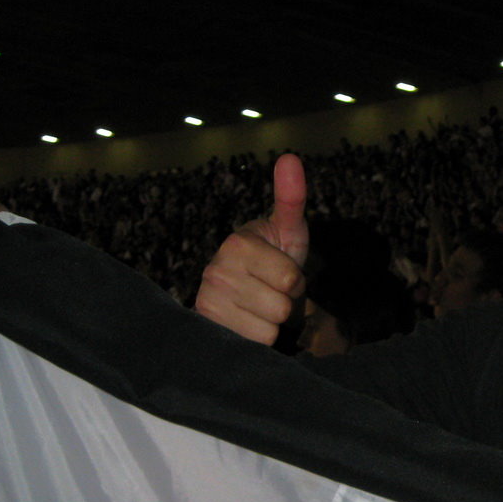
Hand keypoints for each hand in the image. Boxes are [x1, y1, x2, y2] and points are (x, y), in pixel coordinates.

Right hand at [194, 154, 310, 343]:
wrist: (238, 292)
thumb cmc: (271, 258)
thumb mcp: (287, 231)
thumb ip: (291, 198)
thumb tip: (290, 157)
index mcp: (238, 243)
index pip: (292, 280)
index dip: (296, 281)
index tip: (281, 270)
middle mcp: (216, 270)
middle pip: (282, 307)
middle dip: (286, 302)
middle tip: (271, 290)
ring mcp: (209, 300)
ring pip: (270, 329)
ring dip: (273, 321)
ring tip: (259, 305)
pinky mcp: (206, 327)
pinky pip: (255, 343)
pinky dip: (258, 338)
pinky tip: (246, 322)